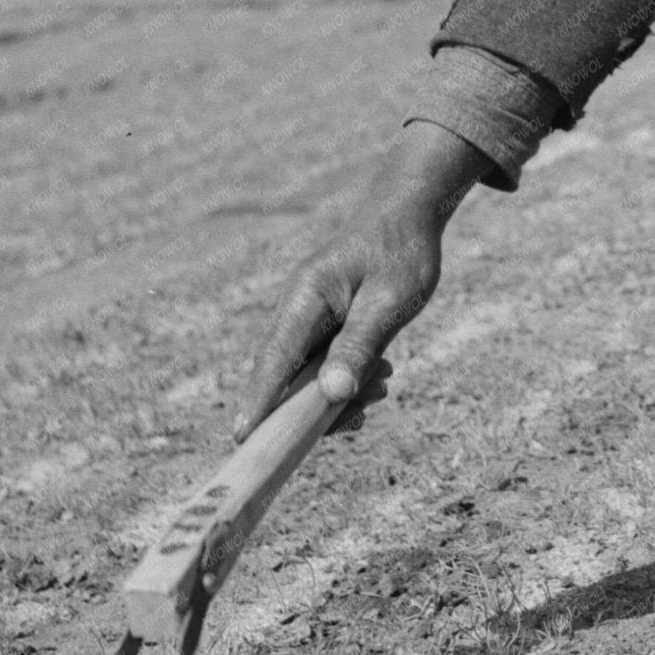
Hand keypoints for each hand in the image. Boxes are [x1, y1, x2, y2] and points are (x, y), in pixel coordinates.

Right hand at [232, 122, 493, 443]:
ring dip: (342, 390)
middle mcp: (298, 309)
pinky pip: (325, 363)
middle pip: (288, 376)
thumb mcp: (389, 302)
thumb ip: (360, 346)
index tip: (244, 439)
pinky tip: (381, 373)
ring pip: (310, 374)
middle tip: (363, 412)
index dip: (260, 403)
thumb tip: (332, 395)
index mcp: (305, 299)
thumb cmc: (401, 252)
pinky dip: (349, 374)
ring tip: (385, 380)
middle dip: (320, 404)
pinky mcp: (325, 323)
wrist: (411, 214)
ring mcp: (309, 317)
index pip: (274, 360)